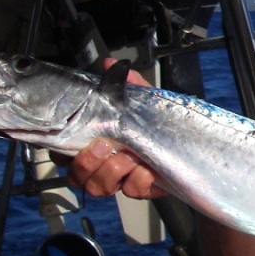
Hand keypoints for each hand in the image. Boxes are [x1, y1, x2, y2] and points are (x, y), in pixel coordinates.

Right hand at [51, 59, 160, 198]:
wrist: (193, 142)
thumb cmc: (159, 121)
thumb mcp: (143, 100)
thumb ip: (126, 85)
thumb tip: (110, 65)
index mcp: (94, 143)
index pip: (62, 152)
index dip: (61, 151)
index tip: (73, 139)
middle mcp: (102, 164)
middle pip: (76, 175)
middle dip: (86, 162)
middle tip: (104, 146)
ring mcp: (120, 179)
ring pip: (97, 186)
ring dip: (111, 171)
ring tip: (128, 157)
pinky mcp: (141, 189)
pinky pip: (131, 190)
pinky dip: (138, 179)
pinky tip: (147, 169)